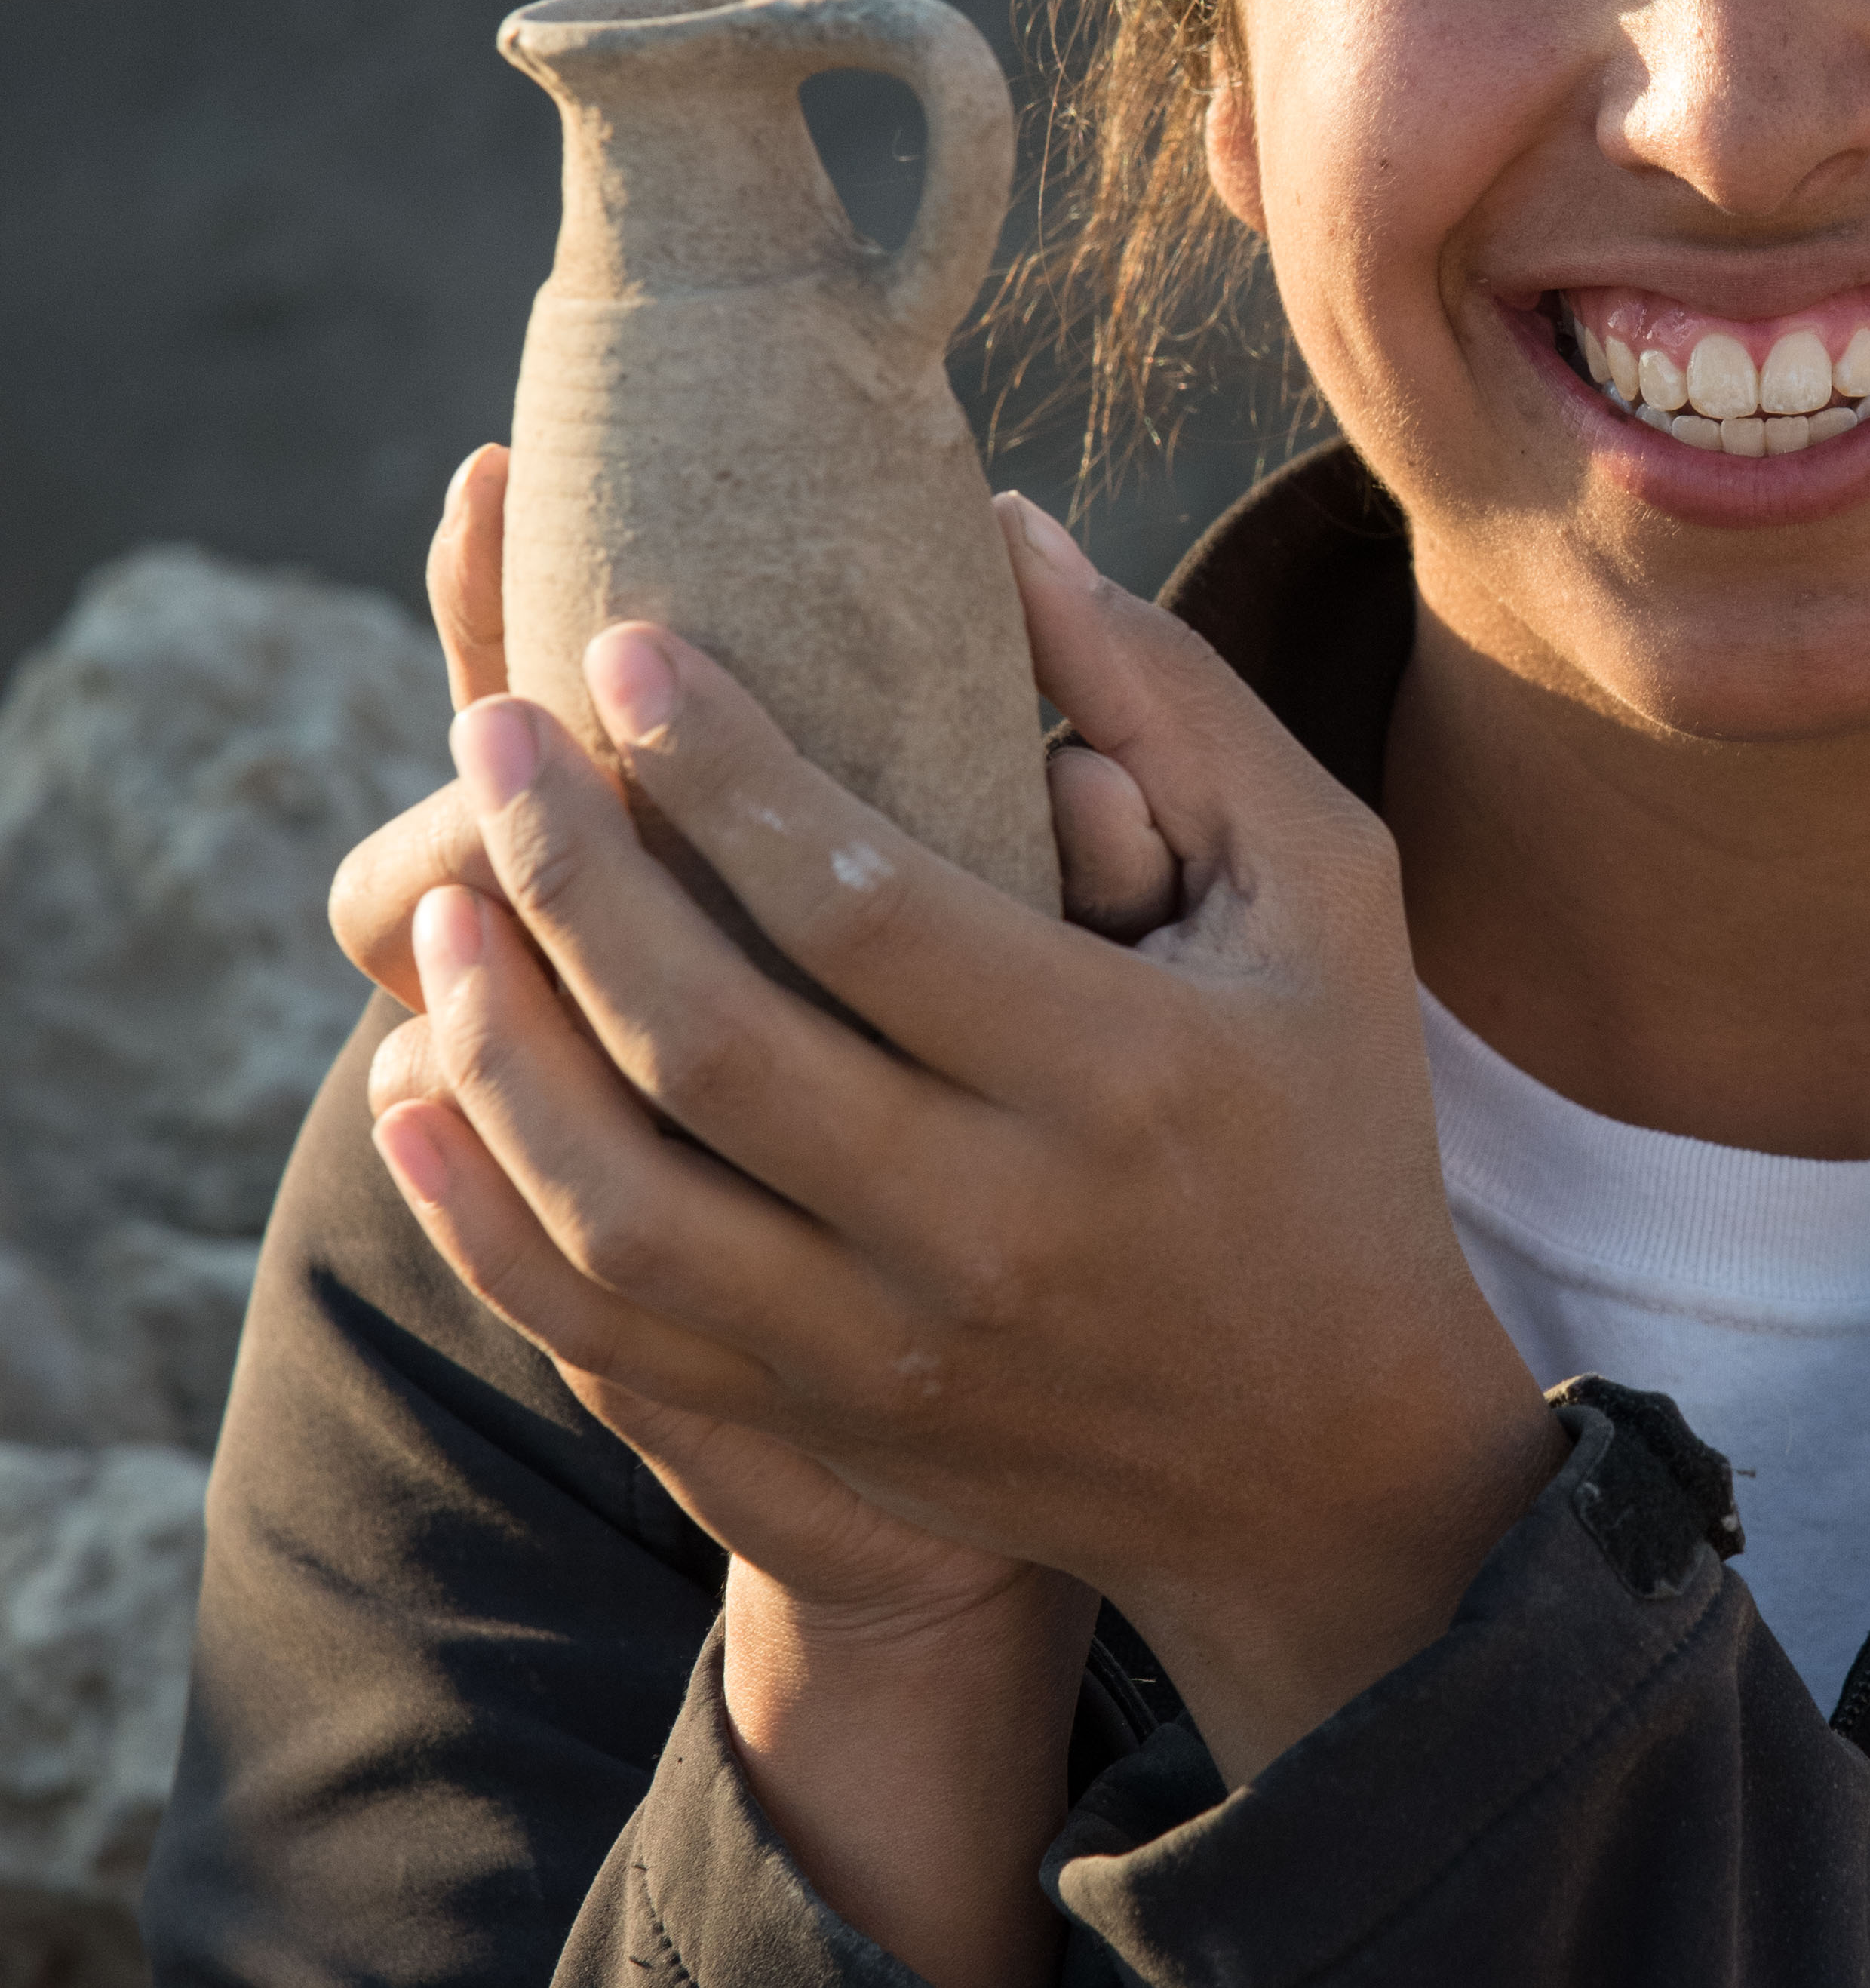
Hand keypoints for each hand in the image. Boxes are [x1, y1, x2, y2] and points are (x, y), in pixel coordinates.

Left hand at [363, 492, 1561, 1793]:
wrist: (1328, 1459)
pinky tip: (420, 1095)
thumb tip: (1003, 528)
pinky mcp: (835, 1426)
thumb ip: (1174, 707)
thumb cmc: (1331, 1121)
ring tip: (445, 897)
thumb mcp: (1322, 897)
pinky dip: (487, 1218)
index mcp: (1124, 1069)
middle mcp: (1003, 1222)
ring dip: (508, 1041)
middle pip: (720, 1040)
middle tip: (490, 731)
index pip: (870, 903)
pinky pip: (608, 1335)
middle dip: (573, 871)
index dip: (722, 770)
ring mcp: (902, 1345)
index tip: (623, 645)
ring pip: (629, 1205)